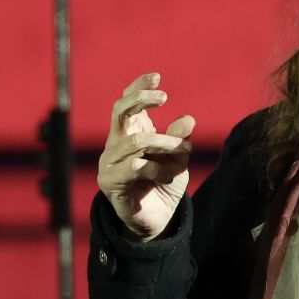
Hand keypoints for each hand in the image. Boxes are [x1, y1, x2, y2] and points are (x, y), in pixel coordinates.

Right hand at [97, 72, 195, 238]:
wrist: (156, 221)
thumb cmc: (164, 185)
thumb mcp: (178, 160)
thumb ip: (179, 140)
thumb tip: (188, 119)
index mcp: (130, 133)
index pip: (127, 102)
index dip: (138, 87)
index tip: (156, 77)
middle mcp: (116, 143)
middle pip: (119, 110)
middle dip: (141, 99)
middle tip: (165, 98)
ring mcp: (110, 162)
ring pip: (136, 141)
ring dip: (163, 144)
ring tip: (179, 152)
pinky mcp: (110, 182)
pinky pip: (134, 166)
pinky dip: (156, 168)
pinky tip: (166, 176)